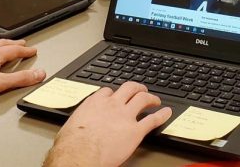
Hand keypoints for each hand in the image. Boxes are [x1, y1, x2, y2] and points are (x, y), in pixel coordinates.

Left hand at [0, 39, 44, 101]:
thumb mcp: (0, 83)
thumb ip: (20, 79)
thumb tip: (38, 74)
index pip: (15, 50)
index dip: (26, 50)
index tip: (33, 50)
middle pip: (4, 44)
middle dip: (15, 43)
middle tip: (22, 42)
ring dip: (2, 44)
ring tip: (5, 45)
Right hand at [44, 82, 171, 166]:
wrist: (81, 152)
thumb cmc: (73, 141)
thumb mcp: (72, 124)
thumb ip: (80, 121)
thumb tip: (76, 129)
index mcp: (95, 103)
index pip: (107, 91)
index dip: (114, 93)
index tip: (115, 95)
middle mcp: (112, 105)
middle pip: (128, 88)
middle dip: (136, 88)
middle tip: (141, 89)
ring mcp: (125, 116)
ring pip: (142, 99)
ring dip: (151, 98)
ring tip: (155, 100)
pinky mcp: (135, 131)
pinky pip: (152, 120)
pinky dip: (162, 115)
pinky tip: (167, 113)